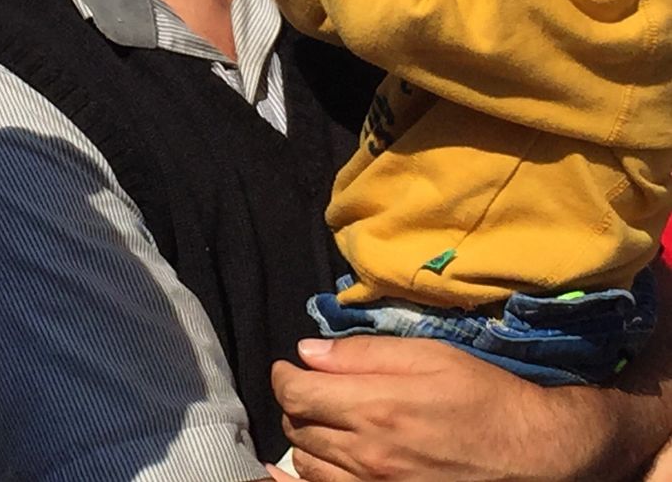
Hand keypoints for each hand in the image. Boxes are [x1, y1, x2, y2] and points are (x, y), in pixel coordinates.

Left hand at [273, 336, 618, 480]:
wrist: (537, 458)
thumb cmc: (485, 398)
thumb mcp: (429, 356)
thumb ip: (362, 354)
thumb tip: (307, 352)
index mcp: (375, 408)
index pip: (295, 393)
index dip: (283, 375)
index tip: (289, 366)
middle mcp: (368, 455)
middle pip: (296, 427)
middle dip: (296, 403)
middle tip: (312, 389)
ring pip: (307, 465)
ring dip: (306, 438)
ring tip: (324, 422)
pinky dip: (308, 479)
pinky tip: (300, 469)